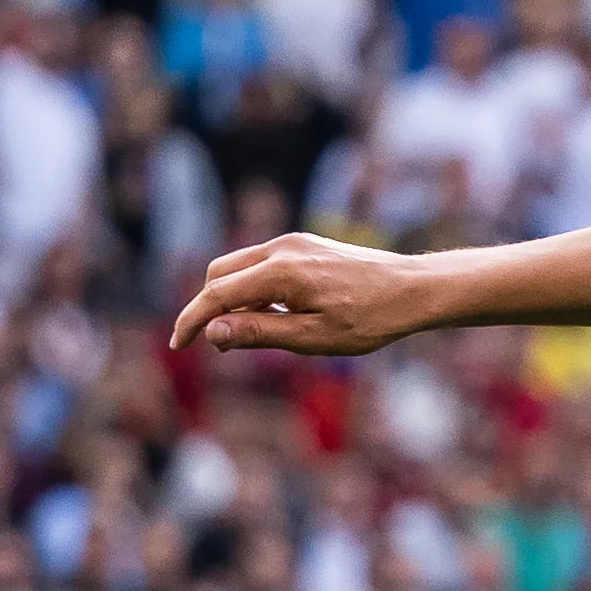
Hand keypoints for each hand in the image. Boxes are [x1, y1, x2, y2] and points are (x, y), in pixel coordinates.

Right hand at [173, 232, 434, 359]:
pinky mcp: (305, 245)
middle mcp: (282, 248)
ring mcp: (294, 242)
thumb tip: (212, 332)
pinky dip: (252, 290)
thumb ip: (259, 333)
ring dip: (230, 300)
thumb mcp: (312, 338)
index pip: (217, 294)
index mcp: (281, 272)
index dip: (192, 321)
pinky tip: (270, 316)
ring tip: (245, 337)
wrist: (413, 289)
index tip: (177, 345)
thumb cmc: (369, 320)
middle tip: (217, 347)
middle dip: (208, 309)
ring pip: (239, 268)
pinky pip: (261, 265)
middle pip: (219, 275)